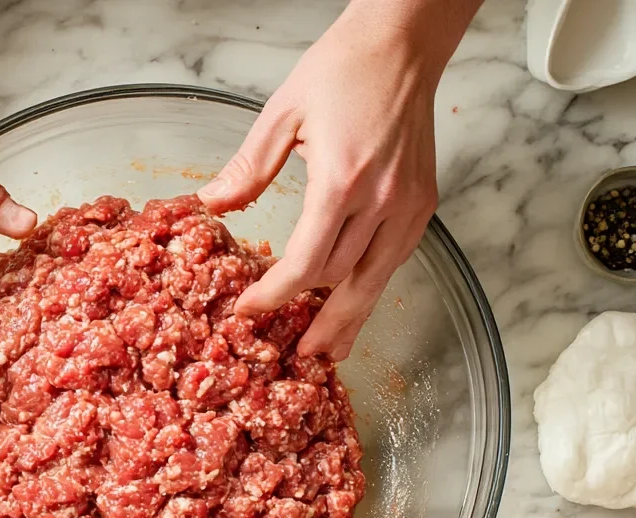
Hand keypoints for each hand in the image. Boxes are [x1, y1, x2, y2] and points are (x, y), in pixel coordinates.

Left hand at [199, 8, 441, 360]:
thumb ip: (247, 170)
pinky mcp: (423, 204)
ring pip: (376, 282)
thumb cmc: (343, 69)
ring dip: (351, 318)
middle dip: (317, 323)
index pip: (306, 264)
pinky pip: (394, 260)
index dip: (275, 296)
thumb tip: (212, 205)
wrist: (403, 43)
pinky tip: (356, 303)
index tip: (249, 311)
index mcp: (342, 180)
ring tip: (331, 349)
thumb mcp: (281, 114)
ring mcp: (409, 206)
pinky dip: (372, 286)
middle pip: (344, 284)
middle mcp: (383, 201)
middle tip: (297, 356)